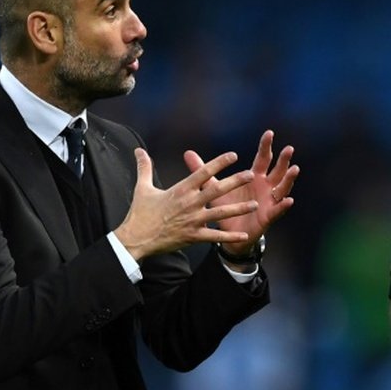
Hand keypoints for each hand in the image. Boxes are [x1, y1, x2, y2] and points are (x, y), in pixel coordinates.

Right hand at [114, 149, 258, 260]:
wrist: (136, 239)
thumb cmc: (140, 213)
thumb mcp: (142, 188)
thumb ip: (144, 168)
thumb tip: (138, 151)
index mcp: (180, 190)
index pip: (202, 173)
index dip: (218, 163)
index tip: (233, 155)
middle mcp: (189, 203)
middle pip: (216, 190)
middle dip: (235, 182)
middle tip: (251, 174)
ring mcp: (193, 221)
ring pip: (220, 213)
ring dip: (238, 209)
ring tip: (254, 205)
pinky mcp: (193, 236)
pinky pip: (215, 236)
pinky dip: (230, 236)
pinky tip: (244, 234)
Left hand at [183, 130, 298, 255]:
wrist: (227, 233)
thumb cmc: (225, 207)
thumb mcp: (213, 187)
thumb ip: (203, 170)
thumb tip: (187, 153)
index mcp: (254, 177)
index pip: (262, 158)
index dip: (266, 146)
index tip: (269, 133)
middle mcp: (265, 187)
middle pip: (277, 170)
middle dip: (283, 160)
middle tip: (289, 148)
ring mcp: (269, 201)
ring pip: (282, 188)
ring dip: (289, 179)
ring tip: (294, 169)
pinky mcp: (268, 216)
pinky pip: (278, 210)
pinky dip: (284, 205)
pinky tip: (288, 200)